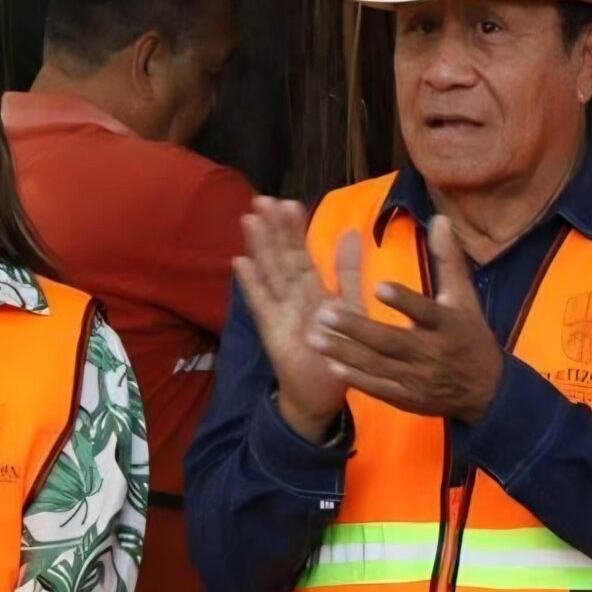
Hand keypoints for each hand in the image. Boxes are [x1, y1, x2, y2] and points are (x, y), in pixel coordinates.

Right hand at [231, 196, 349, 439]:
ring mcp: (279, 311)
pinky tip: (239, 263)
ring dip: (259, 247)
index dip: (294, 229)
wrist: (323, 392)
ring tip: (250, 220)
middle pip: (280, 257)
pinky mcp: (271, 329)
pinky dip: (251, 284)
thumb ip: (348, 271)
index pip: (301, 253)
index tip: (288, 203)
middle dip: (272, 230)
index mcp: (313, 289)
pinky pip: (261, 303)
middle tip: (263, 200)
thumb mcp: (352, 306)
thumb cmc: (339, 350)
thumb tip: (352, 232)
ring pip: (269, 273)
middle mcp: (293, 295)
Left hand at [309, 215, 504, 422]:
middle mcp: (432, 353)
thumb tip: (438, 218)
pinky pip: (378, 387)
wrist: (485, 391)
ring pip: (378, 365)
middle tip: (324, 312)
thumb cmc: (469, 335)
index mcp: (448, 324)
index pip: (425, 311)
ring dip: (346, 352)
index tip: (379, 287)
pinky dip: (356, 378)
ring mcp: (418, 378)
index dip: (404, 301)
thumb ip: (447, 259)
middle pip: (392, 341)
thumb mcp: (463, 296)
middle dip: (357, 329)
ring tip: (315, 337)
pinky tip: (332, 365)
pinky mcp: (407, 396)